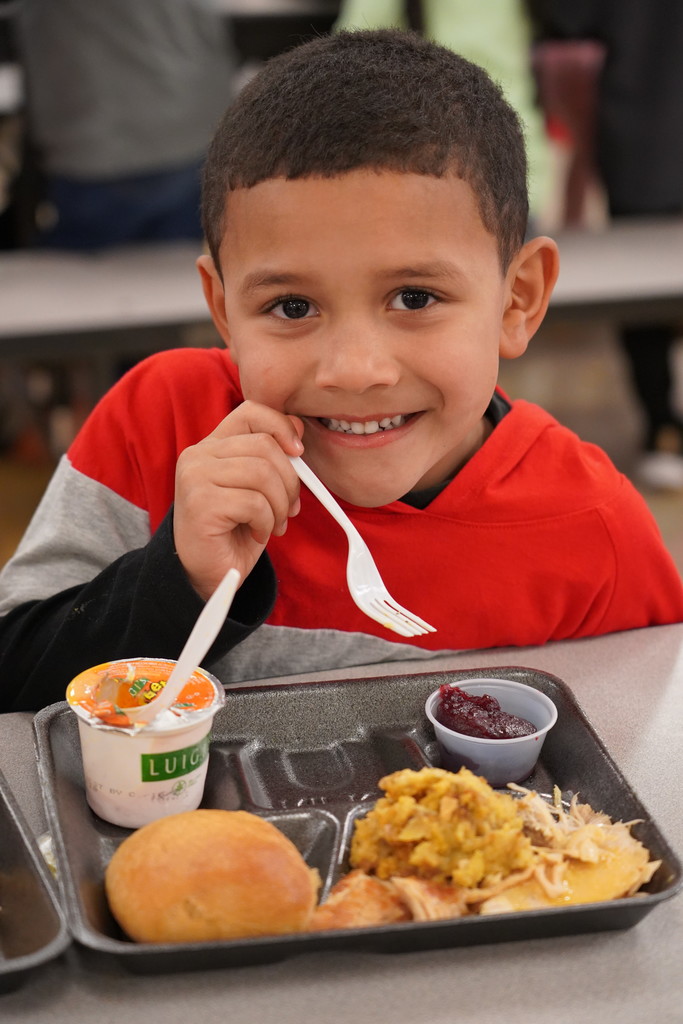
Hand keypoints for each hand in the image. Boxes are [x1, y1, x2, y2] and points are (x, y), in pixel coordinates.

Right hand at [173, 401, 303, 599]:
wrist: (210, 573)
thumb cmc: (235, 530)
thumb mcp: (258, 488)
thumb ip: (271, 456)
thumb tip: (297, 425)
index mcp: (212, 445)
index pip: (250, 412)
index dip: (281, 426)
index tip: (299, 453)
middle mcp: (198, 455)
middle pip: (264, 446)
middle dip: (289, 480)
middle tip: (289, 509)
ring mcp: (195, 477)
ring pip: (262, 473)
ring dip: (280, 505)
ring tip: (274, 523)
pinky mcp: (200, 504)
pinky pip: (254, 503)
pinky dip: (267, 522)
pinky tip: (258, 534)